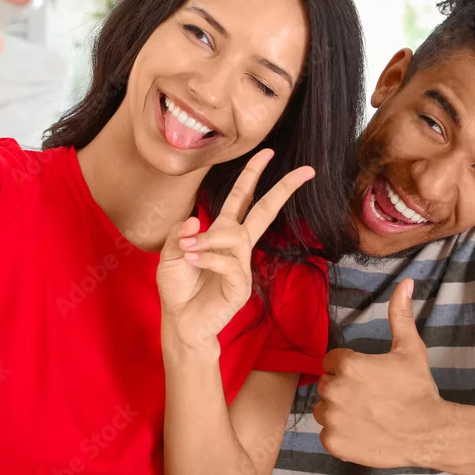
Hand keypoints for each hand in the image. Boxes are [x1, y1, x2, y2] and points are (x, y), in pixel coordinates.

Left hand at [157, 148, 314, 350]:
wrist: (181, 322)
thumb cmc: (179, 287)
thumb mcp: (170, 254)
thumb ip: (179, 234)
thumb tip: (195, 220)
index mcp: (222, 233)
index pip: (242, 199)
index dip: (252, 175)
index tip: (268, 152)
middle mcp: (237, 246)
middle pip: (264, 211)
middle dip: (282, 189)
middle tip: (305, 170)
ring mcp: (242, 266)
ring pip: (236, 237)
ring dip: (209, 240)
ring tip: (187, 251)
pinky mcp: (241, 286)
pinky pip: (230, 263)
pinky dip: (209, 259)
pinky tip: (192, 262)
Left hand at [314, 278, 448, 467]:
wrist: (430, 433)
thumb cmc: (419, 389)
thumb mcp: (411, 348)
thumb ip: (400, 314)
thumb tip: (406, 283)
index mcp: (347, 364)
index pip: (330, 361)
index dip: (348, 368)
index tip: (368, 378)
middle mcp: (334, 390)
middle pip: (325, 384)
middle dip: (342, 388)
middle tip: (369, 397)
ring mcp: (332, 418)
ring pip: (323, 409)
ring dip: (338, 412)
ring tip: (366, 415)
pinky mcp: (334, 443)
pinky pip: (326, 434)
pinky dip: (340, 435)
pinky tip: (363, 432)